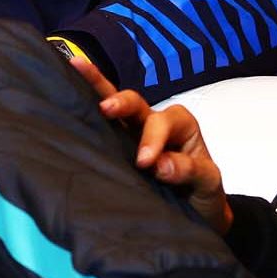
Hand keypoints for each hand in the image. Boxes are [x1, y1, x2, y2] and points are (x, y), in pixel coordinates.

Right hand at [72, 57, 232, 234]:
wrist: (197, 212)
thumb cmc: (202, 192)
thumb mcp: (207, 182)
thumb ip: (190, 170)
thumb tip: (161, 165)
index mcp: (181, 126)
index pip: (162, 123)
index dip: (152, 139)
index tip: (146, 163)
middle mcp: (154, 122)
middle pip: (136, 103)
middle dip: (121, 103)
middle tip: (107, 109)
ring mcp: (132, 133)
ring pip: (114, 102)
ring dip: (96, 86)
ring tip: (76, 65)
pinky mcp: (116, 146)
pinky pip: (101, 124)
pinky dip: (86, 103)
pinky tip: (68, 85)